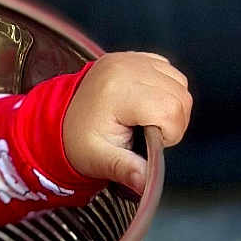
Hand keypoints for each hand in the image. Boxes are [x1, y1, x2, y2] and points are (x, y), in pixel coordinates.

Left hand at [62, 51, 191, 193]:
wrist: (60, 118)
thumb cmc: (79, 140)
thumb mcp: (100, 160)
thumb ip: (127, 170)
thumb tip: (147, 184)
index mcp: (117, 92)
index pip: (170, 110)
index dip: (170, 133)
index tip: (150, 142)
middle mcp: (125, 68)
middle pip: (180, 96)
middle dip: (174, 122)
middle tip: (149, 134)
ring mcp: (129, 59)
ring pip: (179, 82)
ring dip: (173, 105)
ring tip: (148, 119)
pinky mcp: (132, 56)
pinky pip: (168, 70)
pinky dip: (167, 88)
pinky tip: (148, 103)